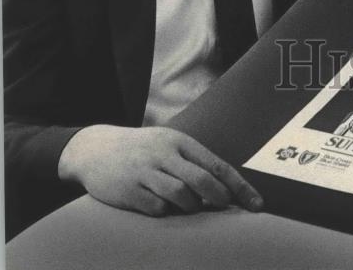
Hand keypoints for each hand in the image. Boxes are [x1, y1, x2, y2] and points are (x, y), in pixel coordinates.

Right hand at [58, 125, 262, 216]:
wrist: (95, 149)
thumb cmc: (141, 150)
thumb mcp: (168, 145)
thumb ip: (192, 163)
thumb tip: (224, 188)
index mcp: (179, 142)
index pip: (217, 165)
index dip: (239, 186)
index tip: (256, 204)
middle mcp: (164, 154)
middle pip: (202, 180)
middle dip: (219, 198)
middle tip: (225, 209)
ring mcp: (145, 172)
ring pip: (180, 195)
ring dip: (191, 207)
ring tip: (188, 207)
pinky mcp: (129, 191)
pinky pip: (156, 208)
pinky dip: (164, 212)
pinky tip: (159, 207)